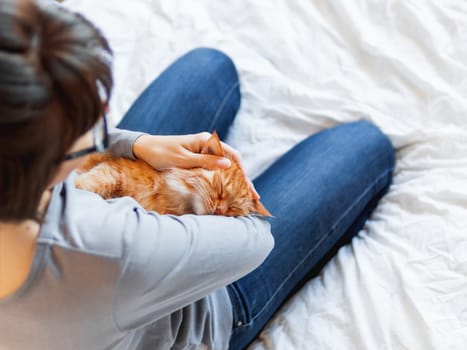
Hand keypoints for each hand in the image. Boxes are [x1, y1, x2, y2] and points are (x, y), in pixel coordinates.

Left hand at [133, 132, 259, 198]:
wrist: (142, 149)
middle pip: (232, 163)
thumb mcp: (183, 159)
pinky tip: (228, 192)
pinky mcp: (197, 160)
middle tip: (254, 197)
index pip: (232, 156)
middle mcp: (207, 146)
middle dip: (243, 180)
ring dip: (235, 182)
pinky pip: (215, 171)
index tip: (249, 187)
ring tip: (246, 197)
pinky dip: (223, 181)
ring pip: (225, 168)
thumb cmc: (160, 153)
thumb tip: (229, 166)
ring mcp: (203, 153)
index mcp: (206, 141)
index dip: (243, 173)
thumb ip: (206, 162)